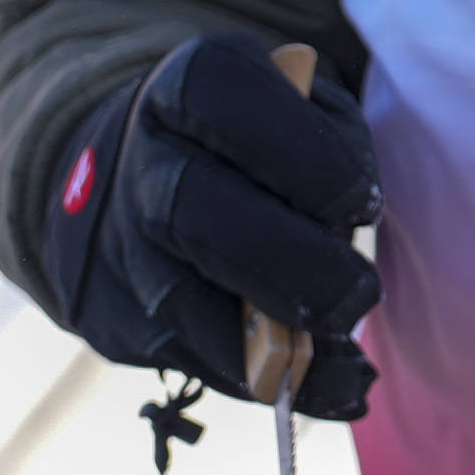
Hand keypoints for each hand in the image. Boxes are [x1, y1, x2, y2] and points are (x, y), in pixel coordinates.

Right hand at [50, 37, 379, 418]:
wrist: (138, 175)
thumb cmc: (258, 140)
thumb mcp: (305, 110)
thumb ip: (333, 148)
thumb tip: (348, 225)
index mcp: (190, 86)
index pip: (226, 103)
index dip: (302, 159)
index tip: (363, 205)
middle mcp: (140, 162)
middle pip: (192, 212)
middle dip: (288, 264)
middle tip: (358, 297)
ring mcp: (115, 243)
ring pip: (179, 300)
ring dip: (273, 346)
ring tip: (349, 368)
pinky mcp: (111, 315)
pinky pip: (184, 356)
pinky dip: (259, 381)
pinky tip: (319, 388)